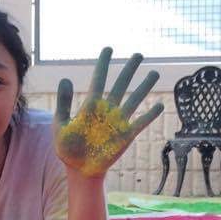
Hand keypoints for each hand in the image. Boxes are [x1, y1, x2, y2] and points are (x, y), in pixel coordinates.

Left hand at [54, 47, 163, 176]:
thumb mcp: (60, 125)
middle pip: (121, 85)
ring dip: (144, 87)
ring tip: (154, 73)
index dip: (103, 64)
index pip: (99, 80)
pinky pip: (141, 123)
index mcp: (90, 106)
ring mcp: (118, 122)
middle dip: (130, 69)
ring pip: (134, 100)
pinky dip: (150, 115)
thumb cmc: (68, 148)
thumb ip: (64, 103)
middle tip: (139, 54)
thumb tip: (66, 78)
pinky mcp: (126, 136)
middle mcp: (107, 111)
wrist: (79, 170)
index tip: (109, 49)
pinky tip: (160, 105)